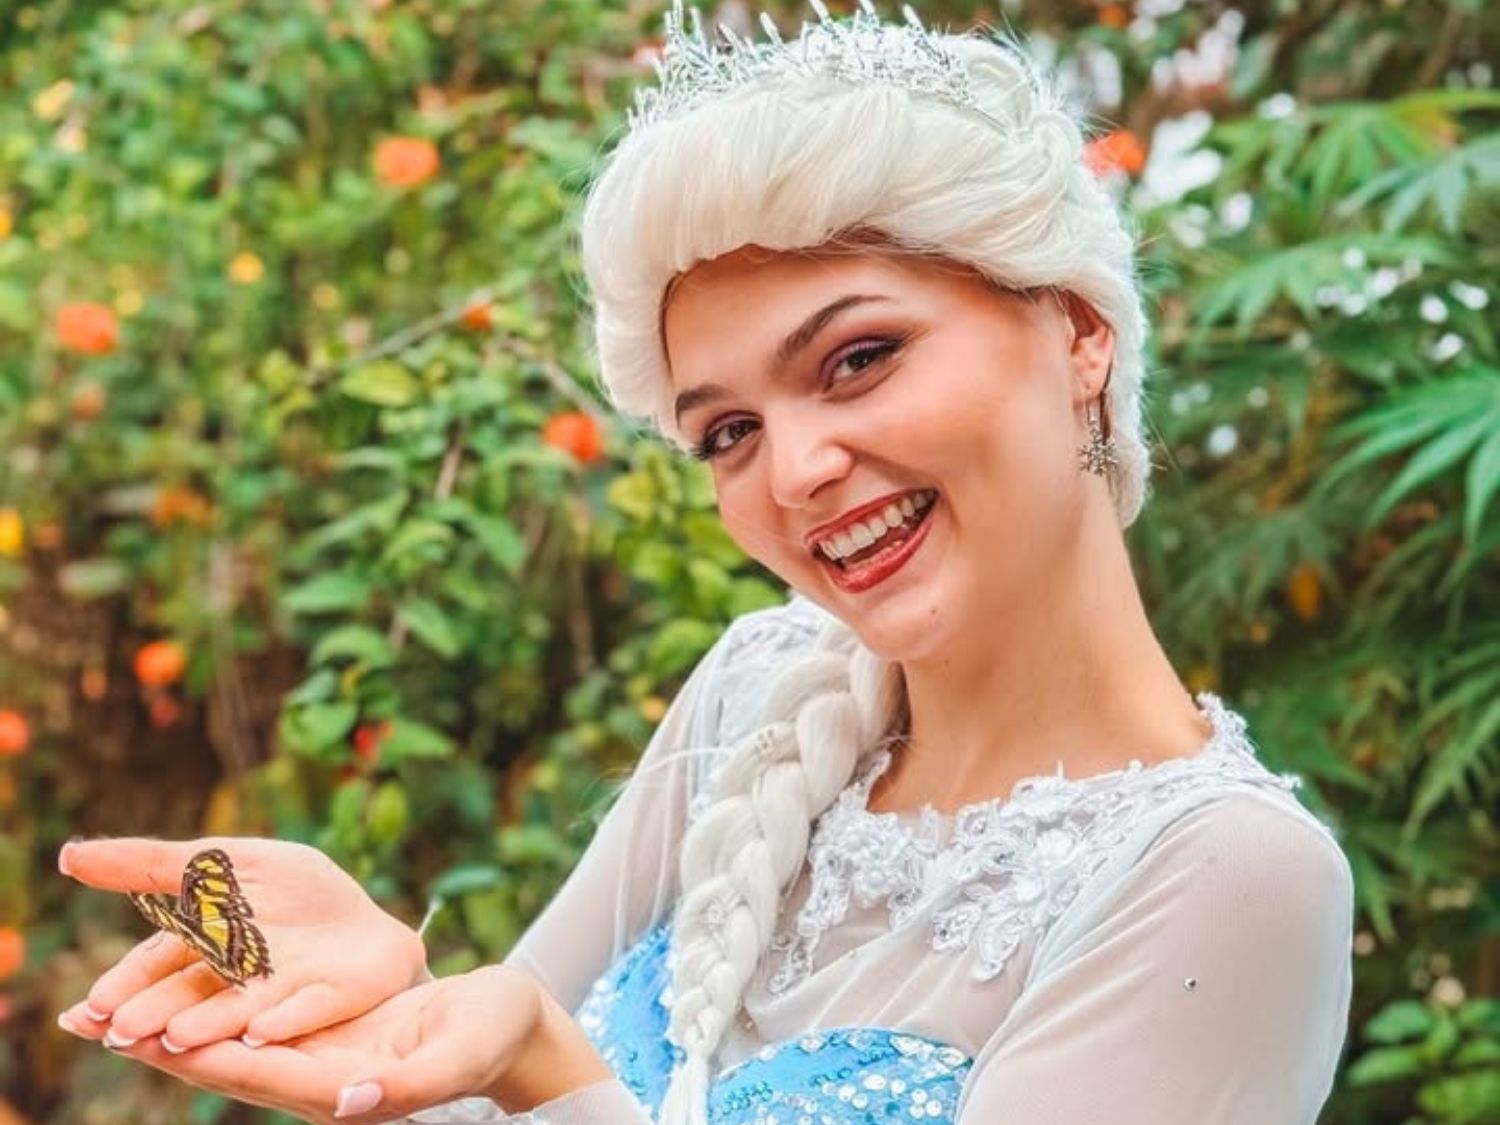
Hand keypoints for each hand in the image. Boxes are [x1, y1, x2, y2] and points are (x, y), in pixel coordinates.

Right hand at [58, 836, 428, 1051]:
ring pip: (238, 1011)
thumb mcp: (227, 863)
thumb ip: (153, 863)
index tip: (93, 1007)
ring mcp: (280, 995)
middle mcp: (235, 982)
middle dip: (156, 1012)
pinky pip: (306, 1010)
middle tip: (121, 1031)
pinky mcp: (326, 999)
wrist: (371, 924)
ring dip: (208, 1024)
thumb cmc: (297, 895)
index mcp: (205, 950)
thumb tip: (66, 855)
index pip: (158, 966)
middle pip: (190, 996)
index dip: (128, 985)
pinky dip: (284, 1020)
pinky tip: (262, 1029)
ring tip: (178, 1036)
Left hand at [89, 964, 607, 1123]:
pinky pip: (250, 1024)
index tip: (140, 1037)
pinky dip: (206, 1007)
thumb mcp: (456, 1055)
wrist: (510, 1025)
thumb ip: (405, 1084)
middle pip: (220, 1066)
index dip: (196, 1057)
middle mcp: (316, 1080)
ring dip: (166, 1026)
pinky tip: (178, 986)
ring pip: (226, 1044)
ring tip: (108, 1005)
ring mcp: (317, 1059)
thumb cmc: (492, 1036)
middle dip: (154, 1043)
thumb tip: (349, 1100)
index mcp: (343, 1090)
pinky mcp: (322, 1036)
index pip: (253, 1076)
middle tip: (87, 1019)